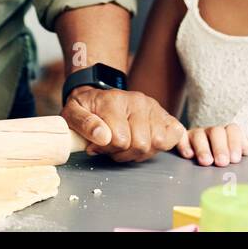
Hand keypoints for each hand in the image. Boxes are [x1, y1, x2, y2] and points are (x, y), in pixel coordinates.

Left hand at [61, 87, 184, 162]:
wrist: (98, 95)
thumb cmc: (86, 108)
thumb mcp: (72, 113)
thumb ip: (83, 124)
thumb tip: (101, 137)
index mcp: (113, 100)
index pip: (120, 140)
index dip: (107, 150)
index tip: (97, 145)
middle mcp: (137, 101)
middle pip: (141, 144)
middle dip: (124, 153)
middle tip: (113, 148)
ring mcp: (153, 107)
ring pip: (157, 143)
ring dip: (140, 152)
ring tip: (127, 144)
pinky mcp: (164, 114)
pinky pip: (175, 133)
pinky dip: (165, 144)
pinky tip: (148, 144)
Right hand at [176, 123, 247, 166]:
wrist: (207, 167)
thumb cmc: (227, 161)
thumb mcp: (240, 156)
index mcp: (228, 134)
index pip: (233, 130)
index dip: (235, 143)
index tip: (235, 159)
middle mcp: (212, 133)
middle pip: (216, 131)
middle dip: (220, 147)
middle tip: (222, 162)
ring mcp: (196, 136)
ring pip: (198, 134)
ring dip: (203, 148)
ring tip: (206, 162)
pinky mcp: (183, 141)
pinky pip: (181, 137)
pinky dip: (184, 144)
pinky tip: (189, 156)